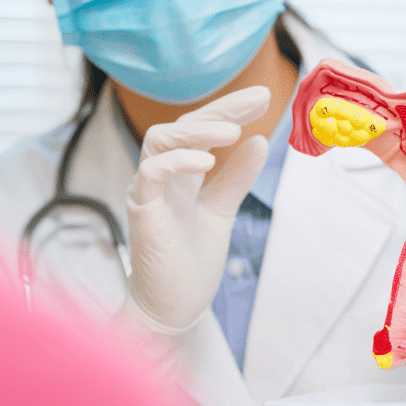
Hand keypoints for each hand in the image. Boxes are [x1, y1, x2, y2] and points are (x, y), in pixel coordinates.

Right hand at [123, 87, 269, 333]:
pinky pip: (151, 173)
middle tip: (257, 101)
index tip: (263, 98)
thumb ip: (236, 178)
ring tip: (231, 132)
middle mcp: (162, 177)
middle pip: (181, 125)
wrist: (174, 306)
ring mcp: (150, 192)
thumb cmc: (191, 261)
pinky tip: (207, 162)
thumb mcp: (222, 210)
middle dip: (219, 109)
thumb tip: (260, 141)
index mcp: (182, 175)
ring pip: (160, 140)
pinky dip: (177, 161)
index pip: (201, 129)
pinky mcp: (142, 211)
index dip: (229, 110)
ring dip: (197, 131)